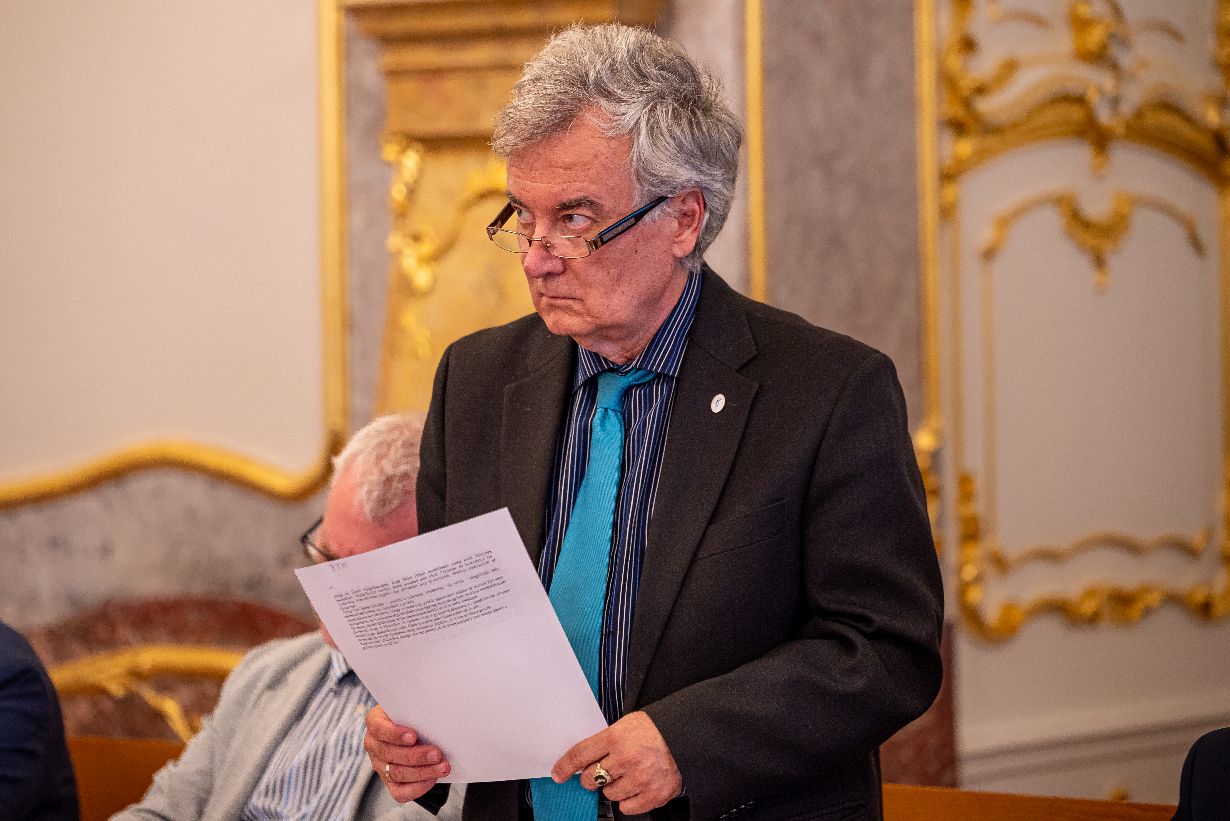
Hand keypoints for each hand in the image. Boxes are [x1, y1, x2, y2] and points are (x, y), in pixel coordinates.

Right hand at [364, 704, 450, 802]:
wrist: (418, 727)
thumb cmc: (415, 713)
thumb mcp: (413, 705)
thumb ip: (418, 707)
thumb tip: (437, 710)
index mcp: (375, 721)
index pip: (378, 728)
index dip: (394, 734)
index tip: (413, 736)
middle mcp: (374, 744)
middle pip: (389, 754)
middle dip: (416, 756)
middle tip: (437, 754)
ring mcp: (380, 764)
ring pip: (396, 773)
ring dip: (422, 772)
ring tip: (442, 767)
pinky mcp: (389, 781)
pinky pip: (399, 792)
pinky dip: (417, 788)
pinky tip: (432, 779)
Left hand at [552, 710, 682, 814]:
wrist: (685, 736)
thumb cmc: (654, 730)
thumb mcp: (625, 724)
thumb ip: (604, 741)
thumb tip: (581, 760)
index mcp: (617, 736)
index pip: (581, 754)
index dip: (566, 766)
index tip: (558, 774)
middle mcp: (627, 758)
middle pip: (592, 778)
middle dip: (592, 777)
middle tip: (601, 772)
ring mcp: (641, 778)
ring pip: (609, 794)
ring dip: (613, 787)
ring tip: (627, 774)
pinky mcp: (654, 794)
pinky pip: (627, 807)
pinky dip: (629, 800)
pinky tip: (637, 785)